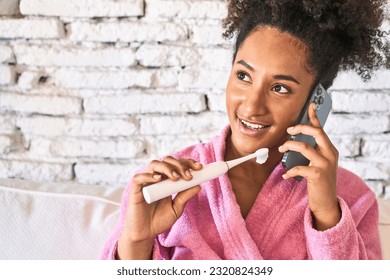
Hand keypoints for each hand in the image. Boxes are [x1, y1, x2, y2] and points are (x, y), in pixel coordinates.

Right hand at [118, 156, 202, 258]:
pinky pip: (139, 177)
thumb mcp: (176, 209)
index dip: (188, 163)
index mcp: (167, 180)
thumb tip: (199, 185)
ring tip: (176, 178)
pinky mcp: (135, 189)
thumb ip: (185, 197)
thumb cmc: (159, 221)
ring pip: (154, 164)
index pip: (177, 164)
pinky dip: (148, 175)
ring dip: (167, 168)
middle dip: (180, 164)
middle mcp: (157, 178)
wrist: (145, 234)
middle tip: (188, 176)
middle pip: (167, 161)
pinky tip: (159, 179)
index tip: (199, 167)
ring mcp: (145, 182)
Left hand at [278, 103, 339, 230]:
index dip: (315, 117)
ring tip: (281, 149)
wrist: (327, 203)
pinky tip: (285, 175)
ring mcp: (325, 165)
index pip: (322, 130)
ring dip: (290, 146)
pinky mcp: (318, 175)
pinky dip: (289, 171)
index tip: (310, 105)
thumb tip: (297, 140)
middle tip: (289, 131)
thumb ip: (313, 152)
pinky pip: (300, 168)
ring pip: (305, 147)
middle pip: (316, 133)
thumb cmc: (319, 182)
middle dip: (301, 128)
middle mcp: (330, 154)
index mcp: (330, 150)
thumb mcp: (319, 164)